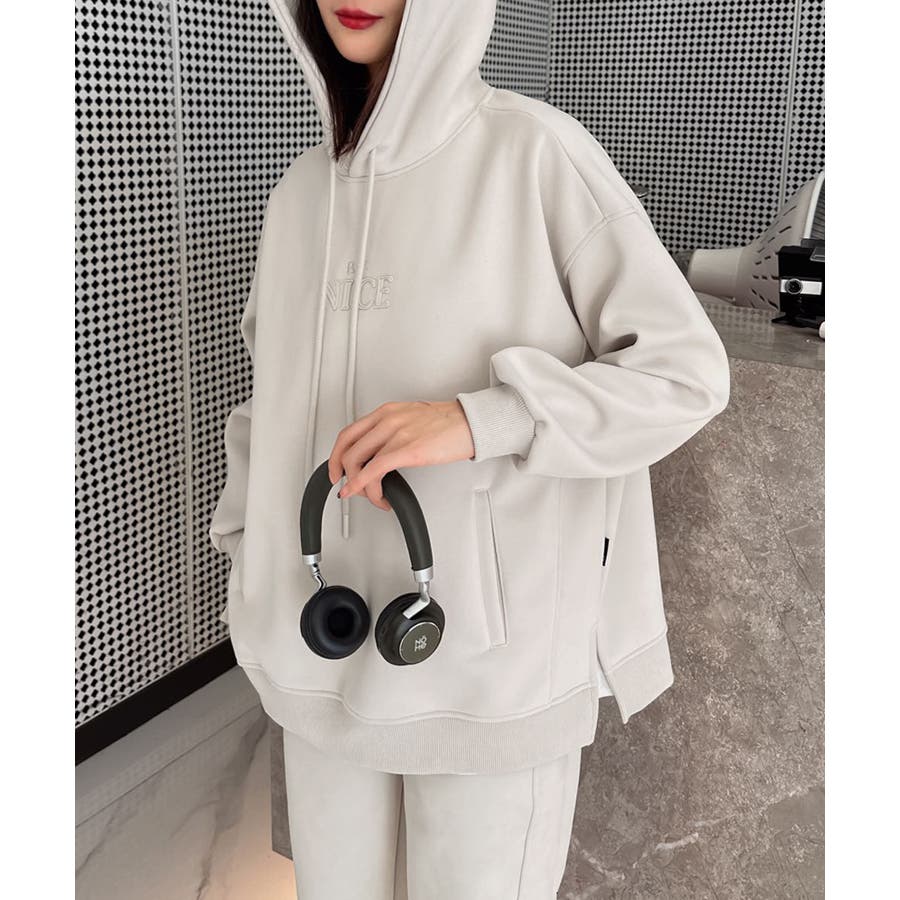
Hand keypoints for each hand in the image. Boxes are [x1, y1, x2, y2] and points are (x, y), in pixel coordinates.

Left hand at [327, 400, 474, 509]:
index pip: (348, 433)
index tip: (336, 469)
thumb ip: (392, 431)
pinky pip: (375, 470)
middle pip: (347, 449)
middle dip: (343, 474)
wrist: (471, 423)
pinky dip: (364, 486)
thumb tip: (381, 452)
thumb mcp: (411, 419)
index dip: (336, 455)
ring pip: (358, 462)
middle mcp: (386, 420)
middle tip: (347, 488)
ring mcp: (395, 434)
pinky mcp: (407, 450)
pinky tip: (369, 495)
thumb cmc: (448, 423)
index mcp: (386, 412)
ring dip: (360, 486)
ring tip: (372, 496)